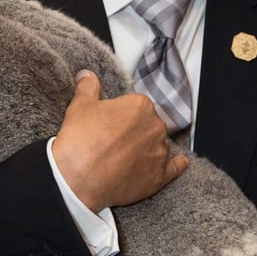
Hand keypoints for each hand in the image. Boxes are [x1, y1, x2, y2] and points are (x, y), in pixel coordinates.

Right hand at [52, 69, 188, 211]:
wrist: (78, 180)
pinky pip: (174, 168)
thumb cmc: (80, 142)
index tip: (111, 124)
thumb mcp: (79, 106)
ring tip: (125, 158)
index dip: (121, 116)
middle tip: (114, 141)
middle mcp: (156, 126)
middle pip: (149, 125)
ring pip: (158, 145)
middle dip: (135, 131)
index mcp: (140, 105)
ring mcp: (159, 152)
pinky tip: (178, 163)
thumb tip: (87, 76)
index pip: (136, 106)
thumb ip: (88, 87)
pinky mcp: (160, 176)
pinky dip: (176, 165)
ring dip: (147, 149)